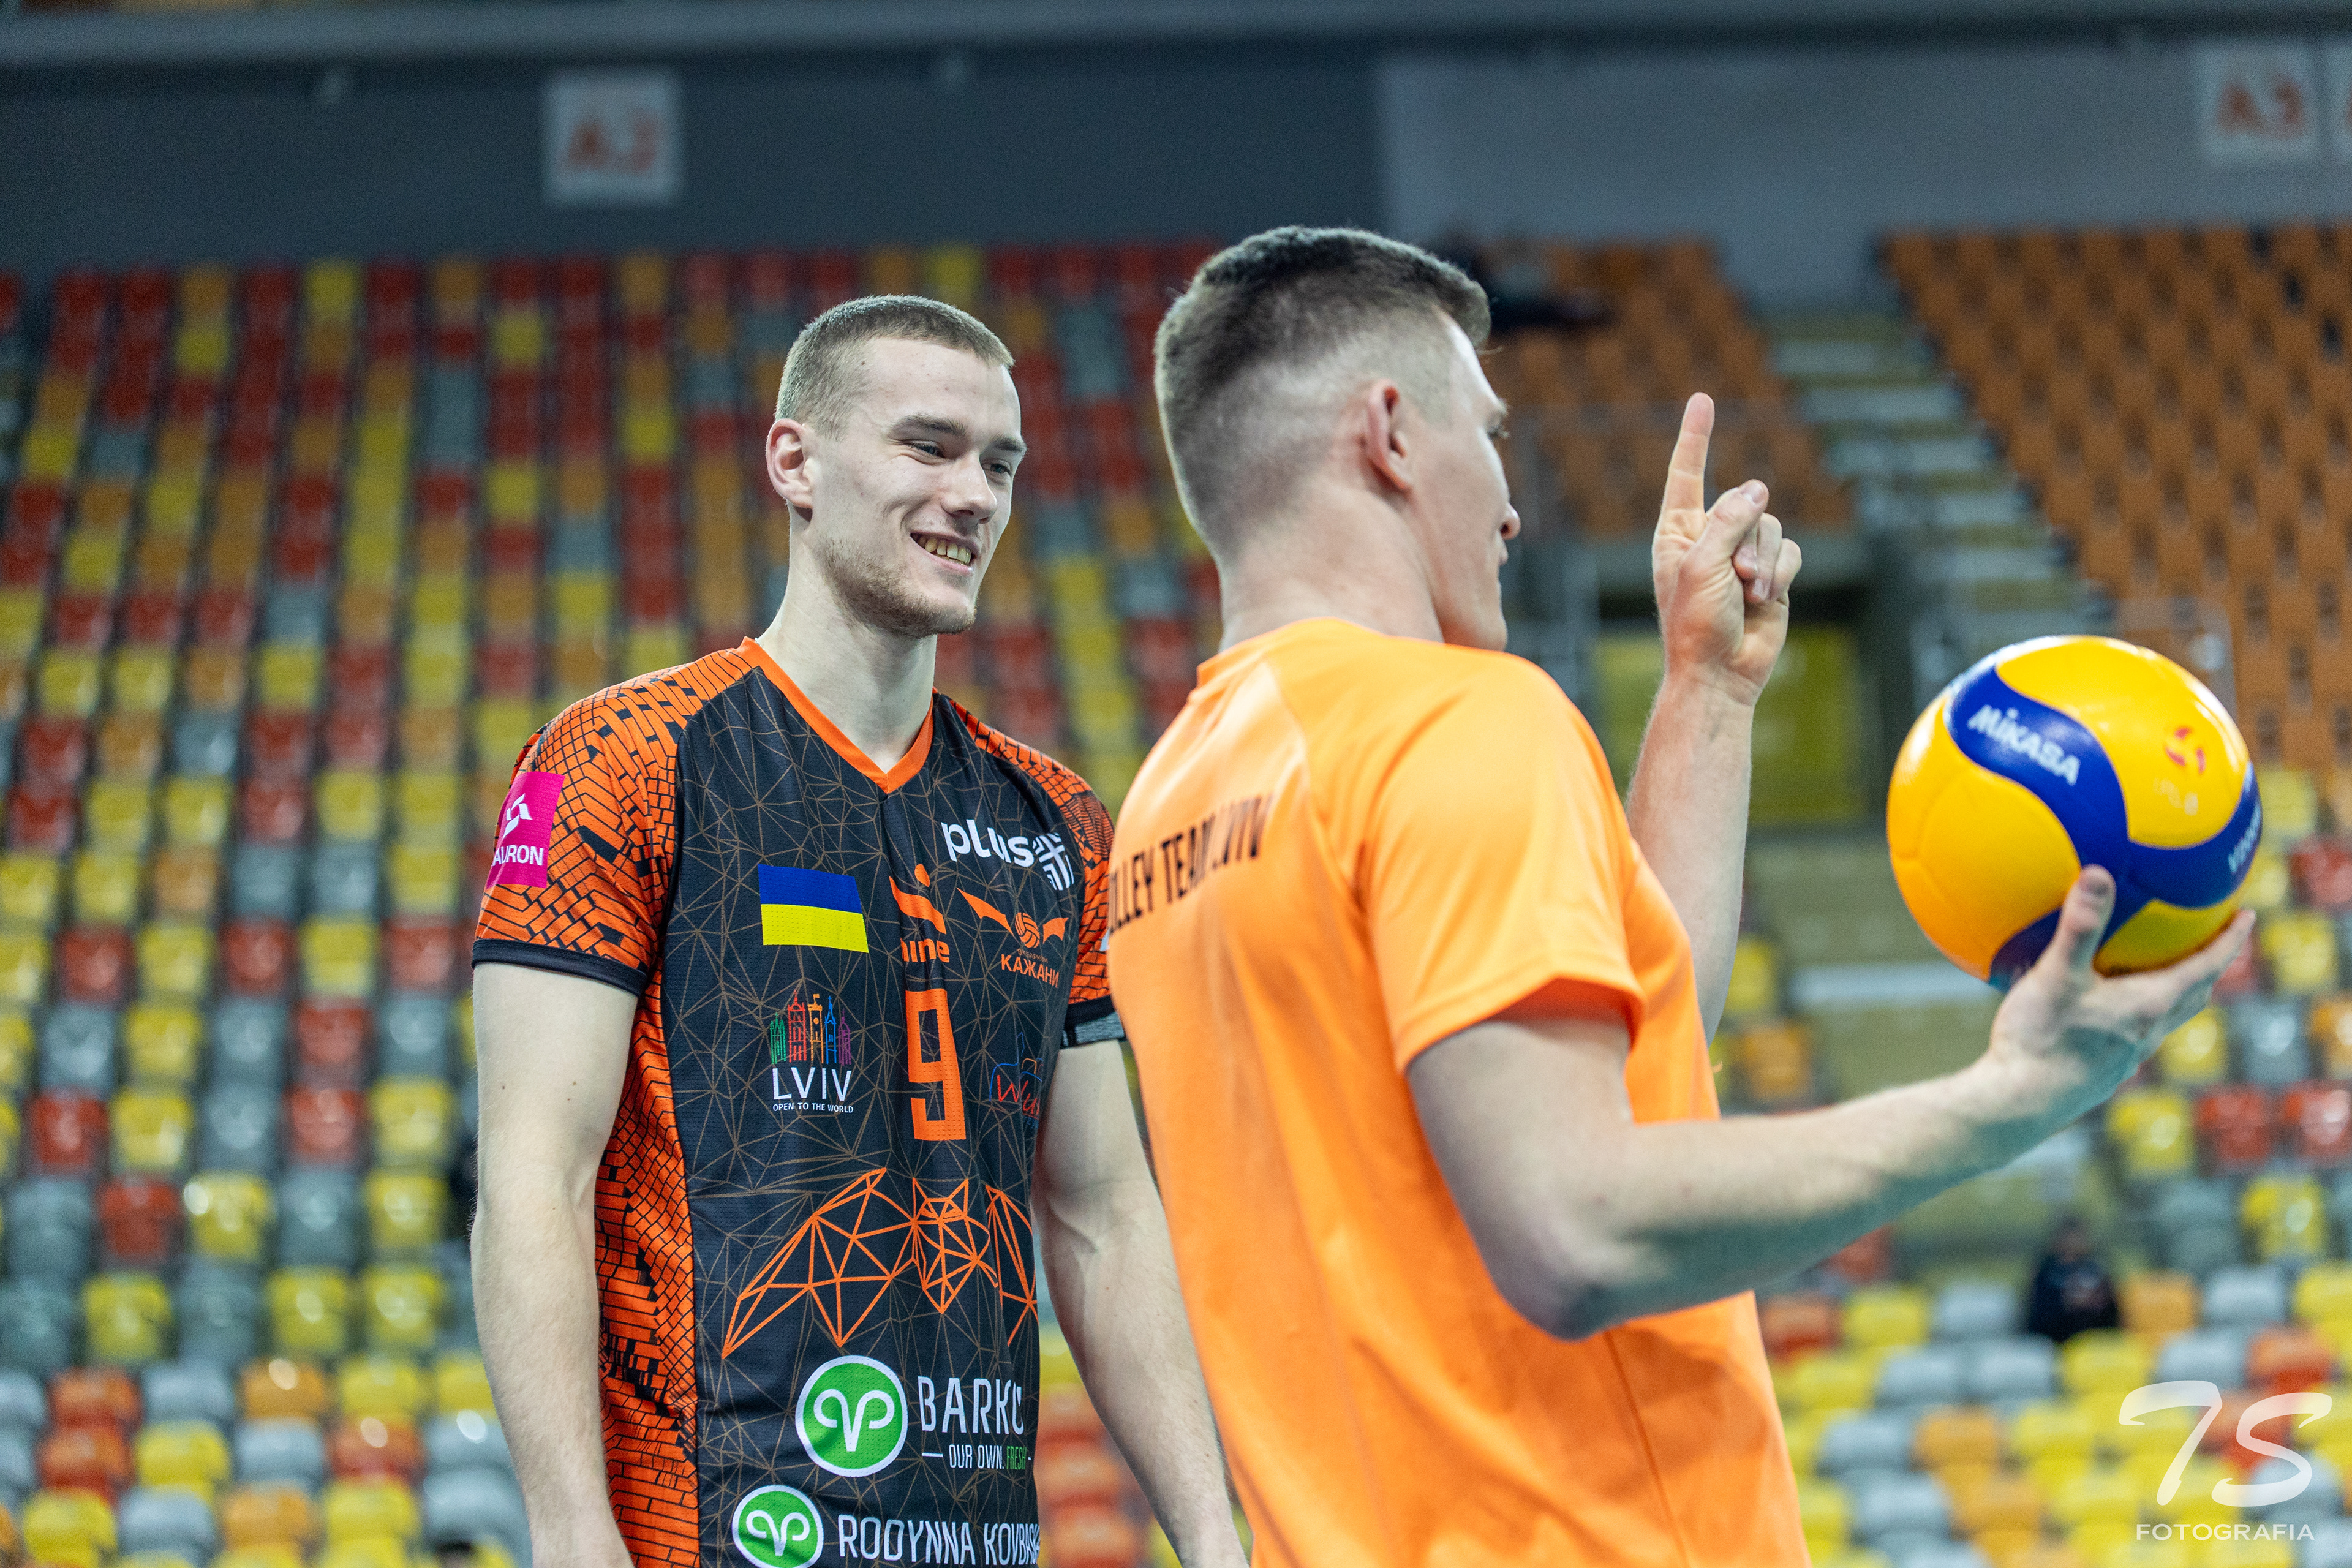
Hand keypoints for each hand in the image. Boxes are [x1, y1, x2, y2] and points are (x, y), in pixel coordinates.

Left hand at [1651, 392, 1801, 704]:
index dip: (1695, 437)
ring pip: (1770, 526)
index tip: (1702, 399)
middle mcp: (1709, 538)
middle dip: (1747, 538)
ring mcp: (1742, 556)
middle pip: (1743, 503)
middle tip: (1736, 578)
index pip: (1686, 475)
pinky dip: (1782, 573)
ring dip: (1765, 561)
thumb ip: (1727, 521)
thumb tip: (1757, 488)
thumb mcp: (1702, 565)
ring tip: (1750, 593)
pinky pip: (1791, 551)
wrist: (1721, 672)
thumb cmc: (1695, 623)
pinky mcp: (1772, 574)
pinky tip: (1766, 600)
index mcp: (1677, 532)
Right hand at [1979, 867, 2253, 1130]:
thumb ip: (2080, 926)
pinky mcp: (2105, 1068)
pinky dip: (2140, 1010)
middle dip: (2210, 966)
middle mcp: (2148, 1031)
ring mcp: (2128, 1054)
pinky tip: (2107, 1007)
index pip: (2205, 967)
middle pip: (2195, 994)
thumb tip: (2098, 873)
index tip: (2248, 917)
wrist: (2019, 1102)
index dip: (2230, 941)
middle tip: (2216, 941)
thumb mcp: (2057, 976)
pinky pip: (2136, 1031)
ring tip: (2168, 972)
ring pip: (2167, 1017)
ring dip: (2178, 992)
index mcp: (2149, 1005)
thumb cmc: (2041, 1039)